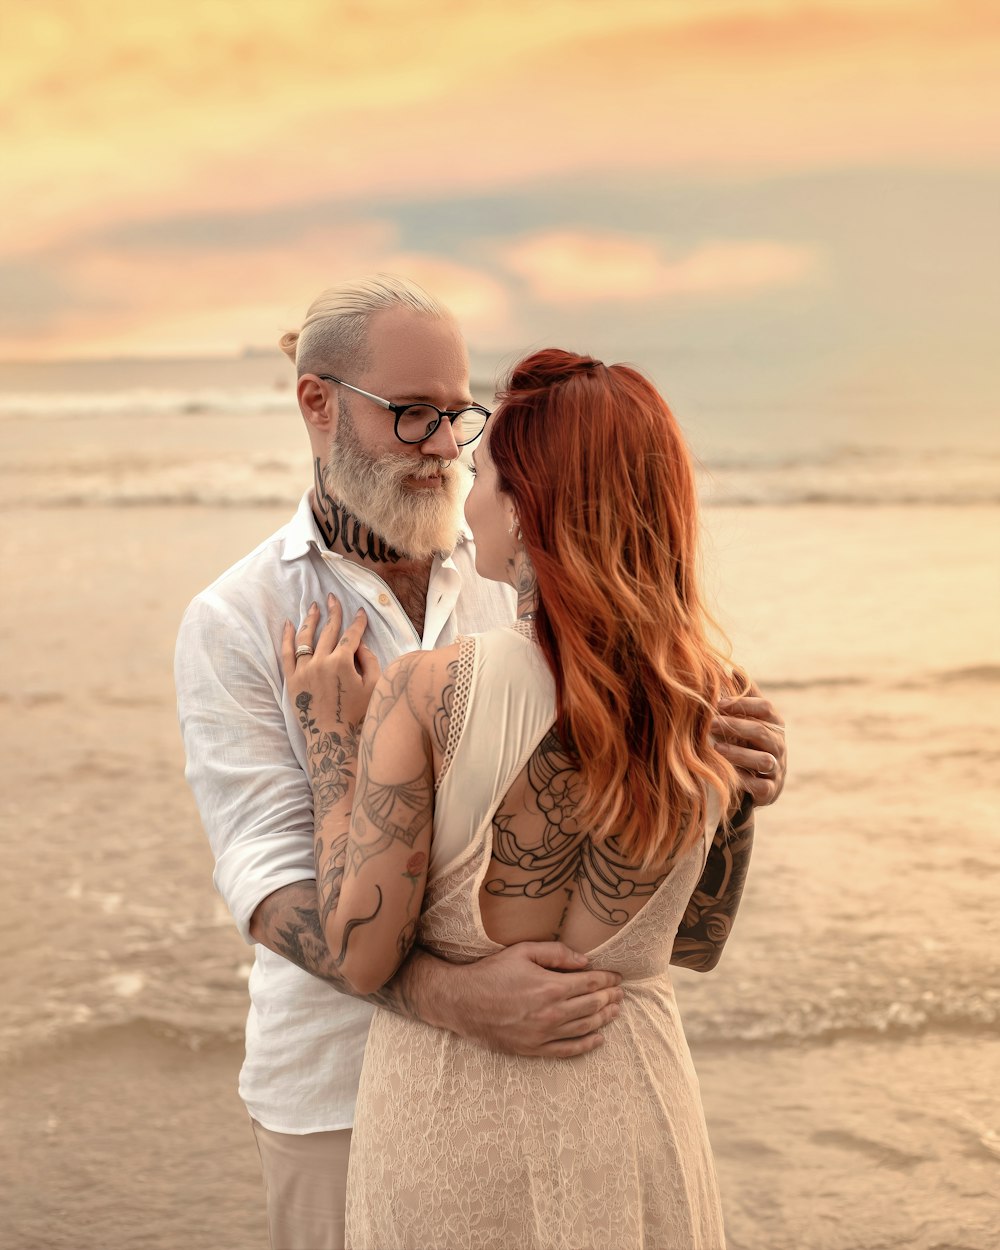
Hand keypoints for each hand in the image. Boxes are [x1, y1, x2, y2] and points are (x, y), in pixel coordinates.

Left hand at [282, 595, 380, 732]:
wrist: (332, 740)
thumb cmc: (357, 716)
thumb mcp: (373, 687)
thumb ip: (370, 662)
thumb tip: (360, 646)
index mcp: (342, 662)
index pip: (352, 635)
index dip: (358, 623)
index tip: (361, 613)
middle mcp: (320, 662)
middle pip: (328, 631)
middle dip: (333, 612)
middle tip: (333, 598)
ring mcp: (303, 670)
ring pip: (305, 638)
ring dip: (310, 619)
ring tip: (313, 606)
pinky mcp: (291, 680)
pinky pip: (286, 654)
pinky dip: (287, 637)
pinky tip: (289, 624)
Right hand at [444, 942, 623, 1058]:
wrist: (462, 1002)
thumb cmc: (491, 973)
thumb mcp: (522, 951)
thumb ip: (555, 953)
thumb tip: (584, 961)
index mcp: (551, 987)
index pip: (591, 983)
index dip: (608, 979)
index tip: (617, 977)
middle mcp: (552, 1013)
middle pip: (592, 1006)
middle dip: (610, 998)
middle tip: (620, 993)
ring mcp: (544, 1035)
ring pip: (585, 1028)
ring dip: (604, 1019)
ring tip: (614, 1011)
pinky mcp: (534, 1049)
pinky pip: (568, 1050)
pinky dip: (586, 1045)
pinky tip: (598, 1038)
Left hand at [713, 693, 786, 805]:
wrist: (754, 783)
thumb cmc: (747, 743)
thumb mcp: (746, 720)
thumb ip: (742, 696)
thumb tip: (732, 668)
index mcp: (774, 724)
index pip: (765, 708)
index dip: (742, 704)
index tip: (718, 703)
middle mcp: (778, 745)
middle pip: (762, 732)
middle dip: (735, 726)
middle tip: (710, 723)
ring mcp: (776, 768)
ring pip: (764, 760)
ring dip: (739, 753)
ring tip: (716, 748)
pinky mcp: (769, 791)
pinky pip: (761, 786)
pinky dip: (745, 781)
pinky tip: (728, 775)